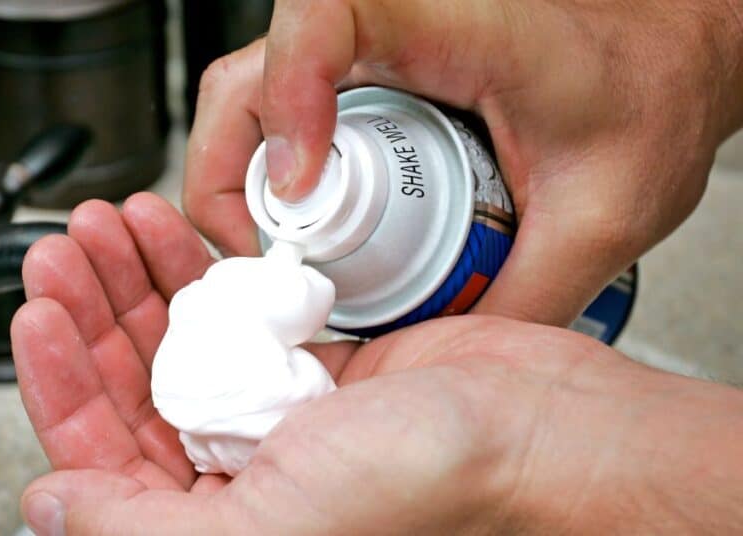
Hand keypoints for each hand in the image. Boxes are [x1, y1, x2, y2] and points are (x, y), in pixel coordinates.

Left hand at [12, 193, 742, 534]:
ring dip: (133, 281)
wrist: (539, 429)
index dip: (58, 380)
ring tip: (104, 228)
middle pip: (129, 384)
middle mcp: (233, 474)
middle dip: (88, 311)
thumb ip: (143, 527)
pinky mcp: (307, 366)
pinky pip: (229, 313)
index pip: (98, 451)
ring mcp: (269, 414)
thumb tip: (50, 508)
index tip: (36, 311)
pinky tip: (170, 235)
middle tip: (61, 252)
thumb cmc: (431, 488)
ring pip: (172, 341)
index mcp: (214, 523)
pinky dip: (195, 270)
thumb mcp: (268, 525)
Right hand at [183, 0, 742, 325]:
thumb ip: (529, 292)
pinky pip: (284, 113)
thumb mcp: (603, 213)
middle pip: (250, 77)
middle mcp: (389, 21)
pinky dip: (276, 176)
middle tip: (263, 254)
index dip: (285, 100)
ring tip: (285, 252)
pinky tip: (316, 230)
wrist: (666, 60)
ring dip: (247, 180)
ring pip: (251, 95)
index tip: (303, 191)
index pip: (320, 21)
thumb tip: (446, 354)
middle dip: (232, 173)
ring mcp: (367, 46)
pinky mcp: (363, 73)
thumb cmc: (647, 90)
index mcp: (449, 21)